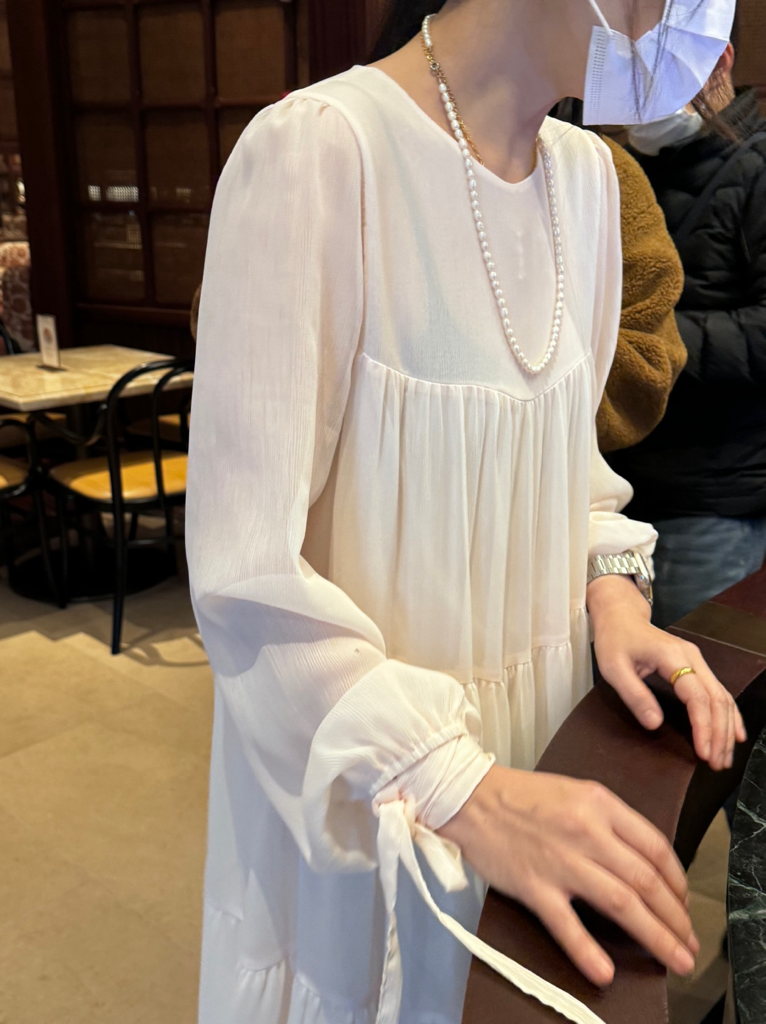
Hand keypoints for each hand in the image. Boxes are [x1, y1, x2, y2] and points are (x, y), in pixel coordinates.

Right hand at [437, 765, 698, 986]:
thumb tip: (641, 859)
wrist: (469, 796)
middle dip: (676, 917)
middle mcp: (586, 831)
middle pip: (646, 880)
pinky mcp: (533, 885)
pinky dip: (587, 951)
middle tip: (688, 942)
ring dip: (655, 936)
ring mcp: (560, 861)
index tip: (683, 902)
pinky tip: (604, 972)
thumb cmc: (521, 795)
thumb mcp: (576, 792)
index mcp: (599, 804)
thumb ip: (609, 821)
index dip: (677, 881)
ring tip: (674, 958)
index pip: (655, 847)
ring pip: (621, 903)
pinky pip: (566, 924)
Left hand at [588, 575, 746, 769]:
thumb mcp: (614, 668)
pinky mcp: (696, 665)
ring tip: (724, 757)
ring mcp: (697, 660)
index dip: (703, 726)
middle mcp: (692, 657)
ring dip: (726, 728)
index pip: (697, 696)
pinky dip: (727, 715)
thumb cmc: (614, 640)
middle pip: (717, 699)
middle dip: (720, 734)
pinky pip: (718, 692)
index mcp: (672, 657)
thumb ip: (635, 695)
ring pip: (722, 696)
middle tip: (717, 763)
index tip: (704, 752)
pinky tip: (733, 734)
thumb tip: (656, 724)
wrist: (620, 615)